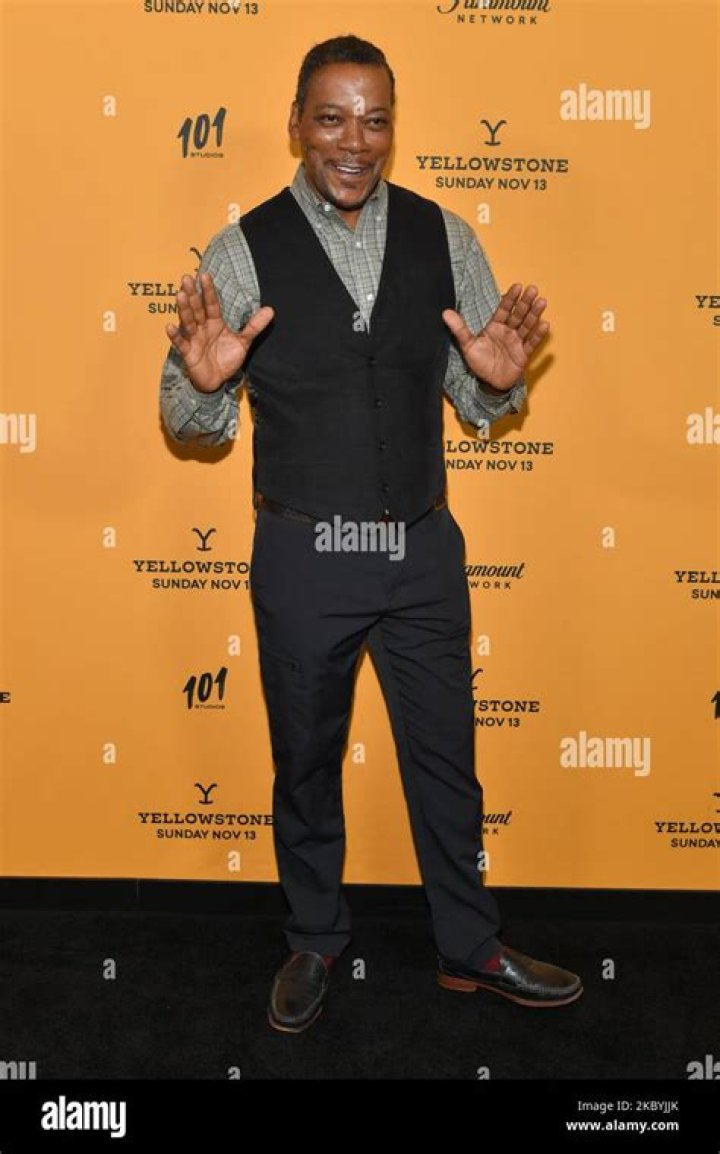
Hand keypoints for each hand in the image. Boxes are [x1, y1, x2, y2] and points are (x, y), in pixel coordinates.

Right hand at [165, 271, 273, 393]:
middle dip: (192, 294)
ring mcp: (194, 339)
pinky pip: (180, 343)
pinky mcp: (188, 353)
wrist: (217, 381)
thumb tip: (271, 310)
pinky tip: (170, 326)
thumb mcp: (243, 342)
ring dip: (184, 309)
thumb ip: (254, 326)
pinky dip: (175, 336)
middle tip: (187, 278)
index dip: (209, 291)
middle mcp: (203, 327)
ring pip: (188, 322)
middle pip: (197, 309)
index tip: (205, 275)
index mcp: (215, 322)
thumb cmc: (226, 359)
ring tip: (180, 295)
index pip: (212, 304)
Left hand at [442, 283, 548, 391]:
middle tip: (533, 289)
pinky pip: (532, 343)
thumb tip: (445, 312)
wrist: (489, 384)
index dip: (510, 298)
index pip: (504, 309)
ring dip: (534, 314)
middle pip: (518, 314)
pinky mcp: (523, 354)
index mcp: (495, 327)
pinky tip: (545, 324)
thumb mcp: (467, 346)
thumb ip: (459, 329)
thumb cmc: (480, 363)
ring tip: (542, 302)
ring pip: (527, 325)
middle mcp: (508, 332)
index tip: (518, 286)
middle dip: (525, 302)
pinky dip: (538, 335)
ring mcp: (517, 342)